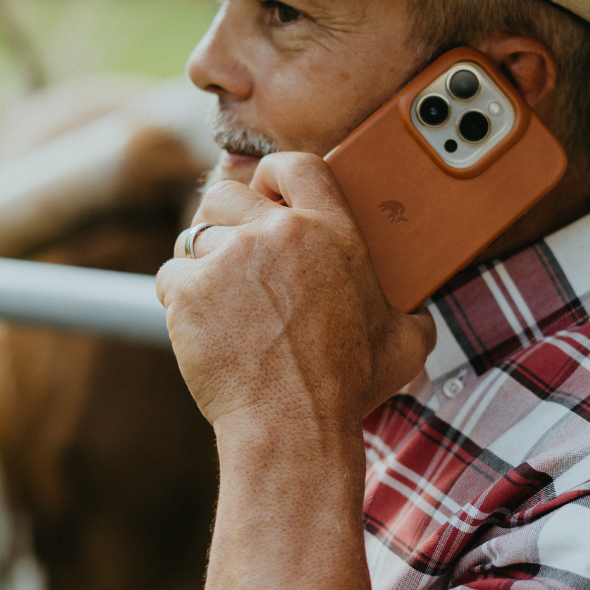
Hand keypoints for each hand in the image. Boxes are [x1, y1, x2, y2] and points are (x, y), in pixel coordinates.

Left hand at [157, 152, 435, 429]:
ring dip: (200, 262)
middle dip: (223, 220)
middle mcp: (280, 233)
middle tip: (231, 256)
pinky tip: (202, 329)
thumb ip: (411, 314)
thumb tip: (419, 316)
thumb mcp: (405, 341)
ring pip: (194, 235)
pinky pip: (171, 276)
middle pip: (226, 194)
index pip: (295, 164)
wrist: (295, 425)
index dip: (272, 173)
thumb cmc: (350, 386)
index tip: (265, 191)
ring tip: (218, 300)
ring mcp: (230, 257)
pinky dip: (179, 299)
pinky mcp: (190, 289)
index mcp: (332, 231)